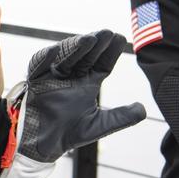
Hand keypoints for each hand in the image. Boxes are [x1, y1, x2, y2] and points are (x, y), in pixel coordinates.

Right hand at [17, 29, 146, 161]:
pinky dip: (45, 58)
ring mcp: (53, 76)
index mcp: (88, 83)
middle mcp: (72, 76)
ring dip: (75, 47)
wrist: (45, 145)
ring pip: (65, 57)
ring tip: (88, 39)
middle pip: (85, 56)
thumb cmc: (70, 134)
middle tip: (107, 32)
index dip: (111, 52)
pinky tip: (53, 50)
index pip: (102, 63)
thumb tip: (143, 110)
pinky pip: (38, 66)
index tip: (121, 39)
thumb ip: (121, 118)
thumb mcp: (99, 126)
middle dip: (96, 44)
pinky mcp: (35, 81)